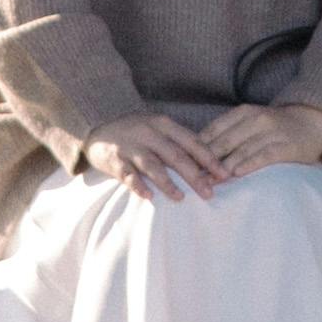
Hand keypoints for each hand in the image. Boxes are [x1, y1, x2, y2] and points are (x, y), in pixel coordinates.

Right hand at [83, 111, 228, 200]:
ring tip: (180, 197)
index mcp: (164, 125)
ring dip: (167, 182)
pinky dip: (139, 185)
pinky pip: (128, 175)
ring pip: (153, 165)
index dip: (209, 159)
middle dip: (194, 175)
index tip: (224, 174)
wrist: (97, 127)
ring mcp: (131, 146)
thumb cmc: (136, 132)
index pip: (191, 142)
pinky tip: (149, 197)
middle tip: (209, 193)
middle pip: (176, 155)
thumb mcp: (158, 130)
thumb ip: (179, 143)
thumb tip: (209, 165)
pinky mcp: (114, 160)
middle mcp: (148, 133)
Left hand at [189, 100, 321, 177]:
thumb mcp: (251, 122)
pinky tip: (237, 174)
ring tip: (208, 182)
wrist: (313, 120)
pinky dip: (249, 164)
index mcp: (243, 112)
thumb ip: (230, 134)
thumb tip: (198, 154)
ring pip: (241, 150)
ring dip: (223, 167)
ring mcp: (272, 131)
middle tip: (190, 178)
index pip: (214, 130)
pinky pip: (264, 155)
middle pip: (224, 142)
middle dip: (205, 161)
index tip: (183, 164)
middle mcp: (256, 119)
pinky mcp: (287, 145)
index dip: (197, 148)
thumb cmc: (277, 126)